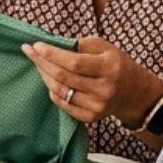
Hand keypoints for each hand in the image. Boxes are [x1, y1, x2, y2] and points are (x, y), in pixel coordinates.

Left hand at [22, 36, 162, 125]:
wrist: (133, 93)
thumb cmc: (115, 64)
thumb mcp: (105, 47)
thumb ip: (81, 44)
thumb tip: (52, 44)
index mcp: (109, 68)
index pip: (74, 62)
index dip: (52, 54)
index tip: (36, 45)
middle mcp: (104, 90)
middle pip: (63, 77)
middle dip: (42, 62)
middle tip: (29, 51)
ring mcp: (97, 106)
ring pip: (59, 91)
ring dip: (44, 75)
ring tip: (38, 63)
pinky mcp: (90, 118)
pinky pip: (63, 104)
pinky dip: (53, 91)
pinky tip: (50, 80)